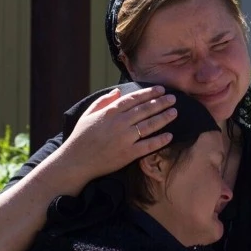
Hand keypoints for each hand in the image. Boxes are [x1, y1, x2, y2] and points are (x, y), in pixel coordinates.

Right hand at [60, 86, 175, 180]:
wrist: (76, 161)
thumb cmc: (80, 137)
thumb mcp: (88, 114)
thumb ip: (103, 101)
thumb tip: (118, 91)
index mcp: (110, 112)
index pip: (134, 99)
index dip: (149, 93)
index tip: (160, 89)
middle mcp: (120, 123)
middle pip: (145, 110)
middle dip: (161, 103)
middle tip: (174, 99)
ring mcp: (125, 139)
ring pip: (150, 125)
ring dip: (164, 118)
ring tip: (174, 112)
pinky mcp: (128, 154)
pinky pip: (148, 146)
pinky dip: (160, 140)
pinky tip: (169, 135)